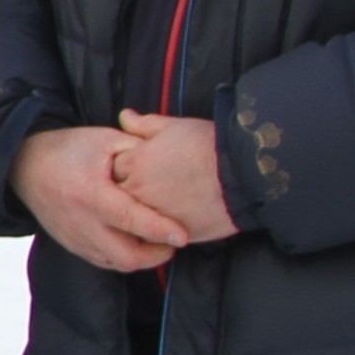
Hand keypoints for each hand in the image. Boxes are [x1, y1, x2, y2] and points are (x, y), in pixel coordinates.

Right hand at [14, 123, 186, 273]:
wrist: (25, 165)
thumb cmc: (68, 149)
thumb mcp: (105, 139)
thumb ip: (138, 150)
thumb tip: (170, 163)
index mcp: (91, 193)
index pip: (131, 219)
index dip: (160, 230)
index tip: (183, 236)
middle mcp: (82, 222)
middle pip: (126, 256)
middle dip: (156, 255)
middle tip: (174, 242)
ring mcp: (75, 237)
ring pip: (116, 263)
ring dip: (141, 258)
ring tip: (157, 242)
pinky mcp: (72, 245)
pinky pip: (104, 261)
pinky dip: (123, 257)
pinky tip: (135, 242)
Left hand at [108, 112, 240, 247]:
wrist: (244, 174)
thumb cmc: (210, 145)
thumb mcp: (175, 126)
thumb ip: (144, 124)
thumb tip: (124, 116)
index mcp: (134, 163)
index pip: (109, 169)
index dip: (122, 168)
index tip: (133, 167)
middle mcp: (137, 192)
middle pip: (117, 197)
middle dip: (125, 193)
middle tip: (146, 188)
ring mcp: (153, 216)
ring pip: (133, 221)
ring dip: (140, 214)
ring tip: (157, 206)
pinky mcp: (172, 234)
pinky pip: (155, 237)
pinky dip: (157, 231)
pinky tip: (168, 221)